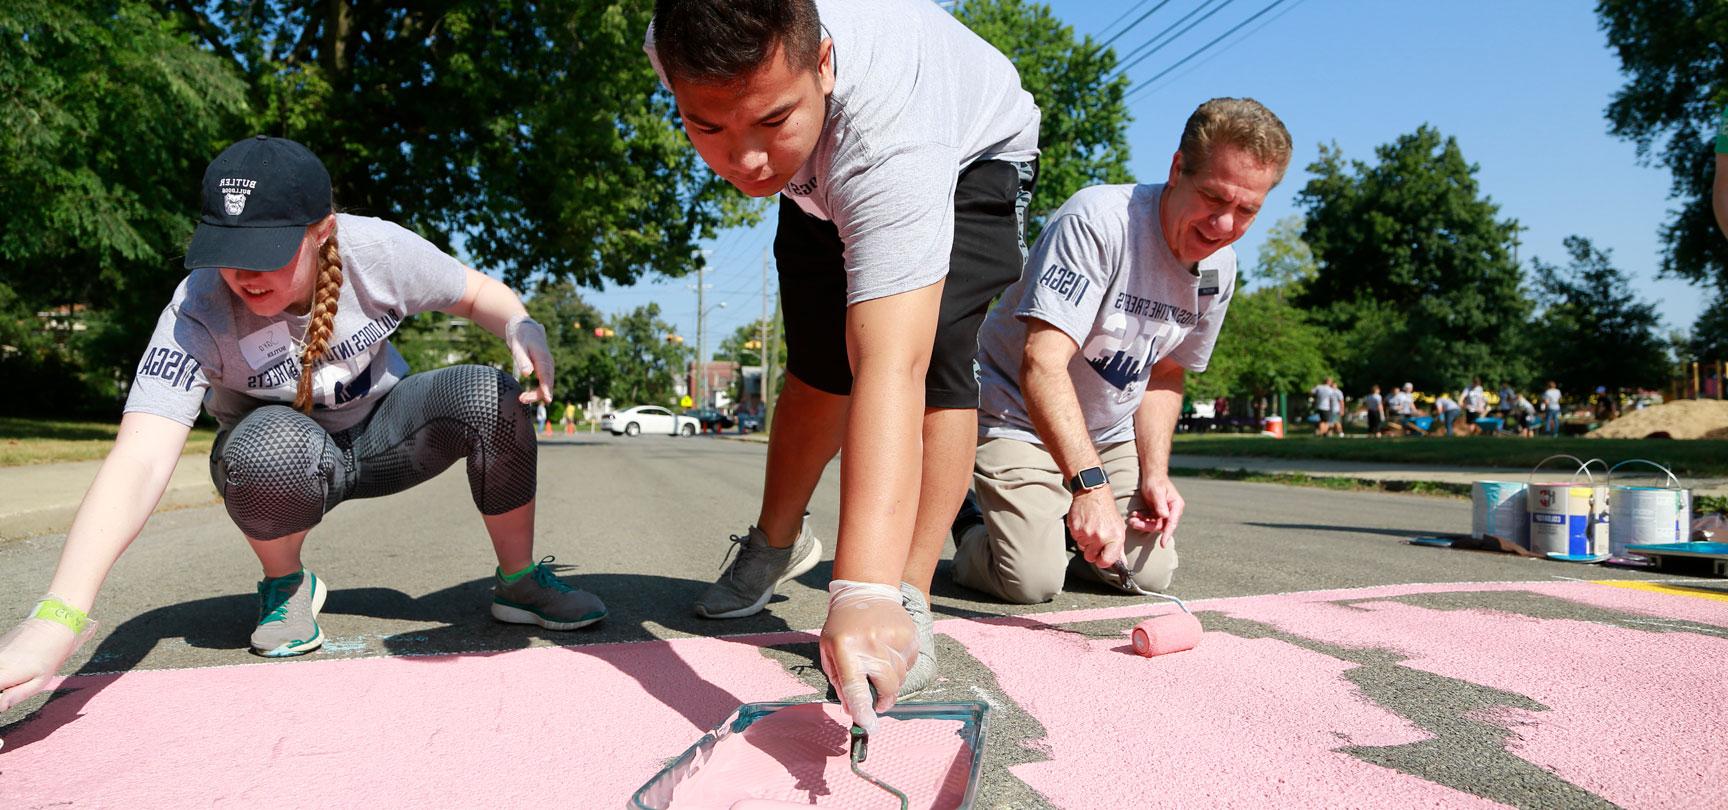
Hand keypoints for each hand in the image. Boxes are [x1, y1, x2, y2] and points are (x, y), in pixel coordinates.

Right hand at [0, 612, 93, 715]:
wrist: (52, 626)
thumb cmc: (50, 656)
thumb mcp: (40, 681)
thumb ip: (16, 694)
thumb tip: (0, 707)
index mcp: (4, 674)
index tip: (4, 700)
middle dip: (2, 688)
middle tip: (12, 688)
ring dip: (4, 679)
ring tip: (17, 676)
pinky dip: (3, 669)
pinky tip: (16, 667)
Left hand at [505, 316, 553, 403]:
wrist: (526, 328)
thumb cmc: (521, 337)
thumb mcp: (518, 347)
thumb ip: (523, 360)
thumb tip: (527, 375)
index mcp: (543, 358)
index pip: (546, 376)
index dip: (546, 389)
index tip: (547, 400)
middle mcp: (548, 363)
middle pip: (548, 383)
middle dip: (537, 394)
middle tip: (521, 399)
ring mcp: (548, 366)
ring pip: (547, 384)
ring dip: (537, 394)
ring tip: (522, 398)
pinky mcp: (544, 368)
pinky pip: (544, 382)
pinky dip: (538, 390)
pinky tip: (529, 396)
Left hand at [819, 580, 916, 734]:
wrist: (867, 591)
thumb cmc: (843, 626)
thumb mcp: (829, 650)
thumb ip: (840, 682)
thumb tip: (854, 711)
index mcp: (845, 648)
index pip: (855, 686)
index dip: (862, 709)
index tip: (868, 725)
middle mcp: (871, 643)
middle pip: (886, 686)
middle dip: (882, 700)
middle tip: (877, 702)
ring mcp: (894, 638)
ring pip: (900, 677)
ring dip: (890, 680)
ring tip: (879, 662)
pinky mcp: (910, 635)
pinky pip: (910, 664)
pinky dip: (901, 665)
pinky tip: (890, 651)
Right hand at [1066, 486, 1124, 567]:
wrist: (1093, 493)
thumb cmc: (1107, 510)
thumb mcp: (1118, 527)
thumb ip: (1118, 547)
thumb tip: (1121, 562)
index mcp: (1115, 537)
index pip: (1106, 561)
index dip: (1102, 561)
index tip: (1101, 557)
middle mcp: (1101, 536)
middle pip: (1090, 557)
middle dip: (1091, 551)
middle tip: (1094, 539)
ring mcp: (1087, 533)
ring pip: (1082, 547)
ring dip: (1084, 540)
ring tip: (1090, 527)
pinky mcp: (1075, 528)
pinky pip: (1075, 538)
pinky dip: (1078, 533)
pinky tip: (1084, 523)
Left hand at [1128, 474, 1184, 543]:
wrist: (1151, 476)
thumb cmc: (1156, 481)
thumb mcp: (1157, 491)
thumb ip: (1161, 504)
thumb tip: (1165, 516)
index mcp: (1176, 506)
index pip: (1172, 523)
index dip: (1167, 534)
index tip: (1163, 544)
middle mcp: (1172, 511)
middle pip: (1160, 525)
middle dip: (1146, 526)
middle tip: (1133, 522)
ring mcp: (1164, 513)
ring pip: (1153, 524)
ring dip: (1142, 523)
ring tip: (1132, 519)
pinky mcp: (1156, 513)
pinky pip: (1148, 520)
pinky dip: (1141, 519)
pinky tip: (1134, 515)